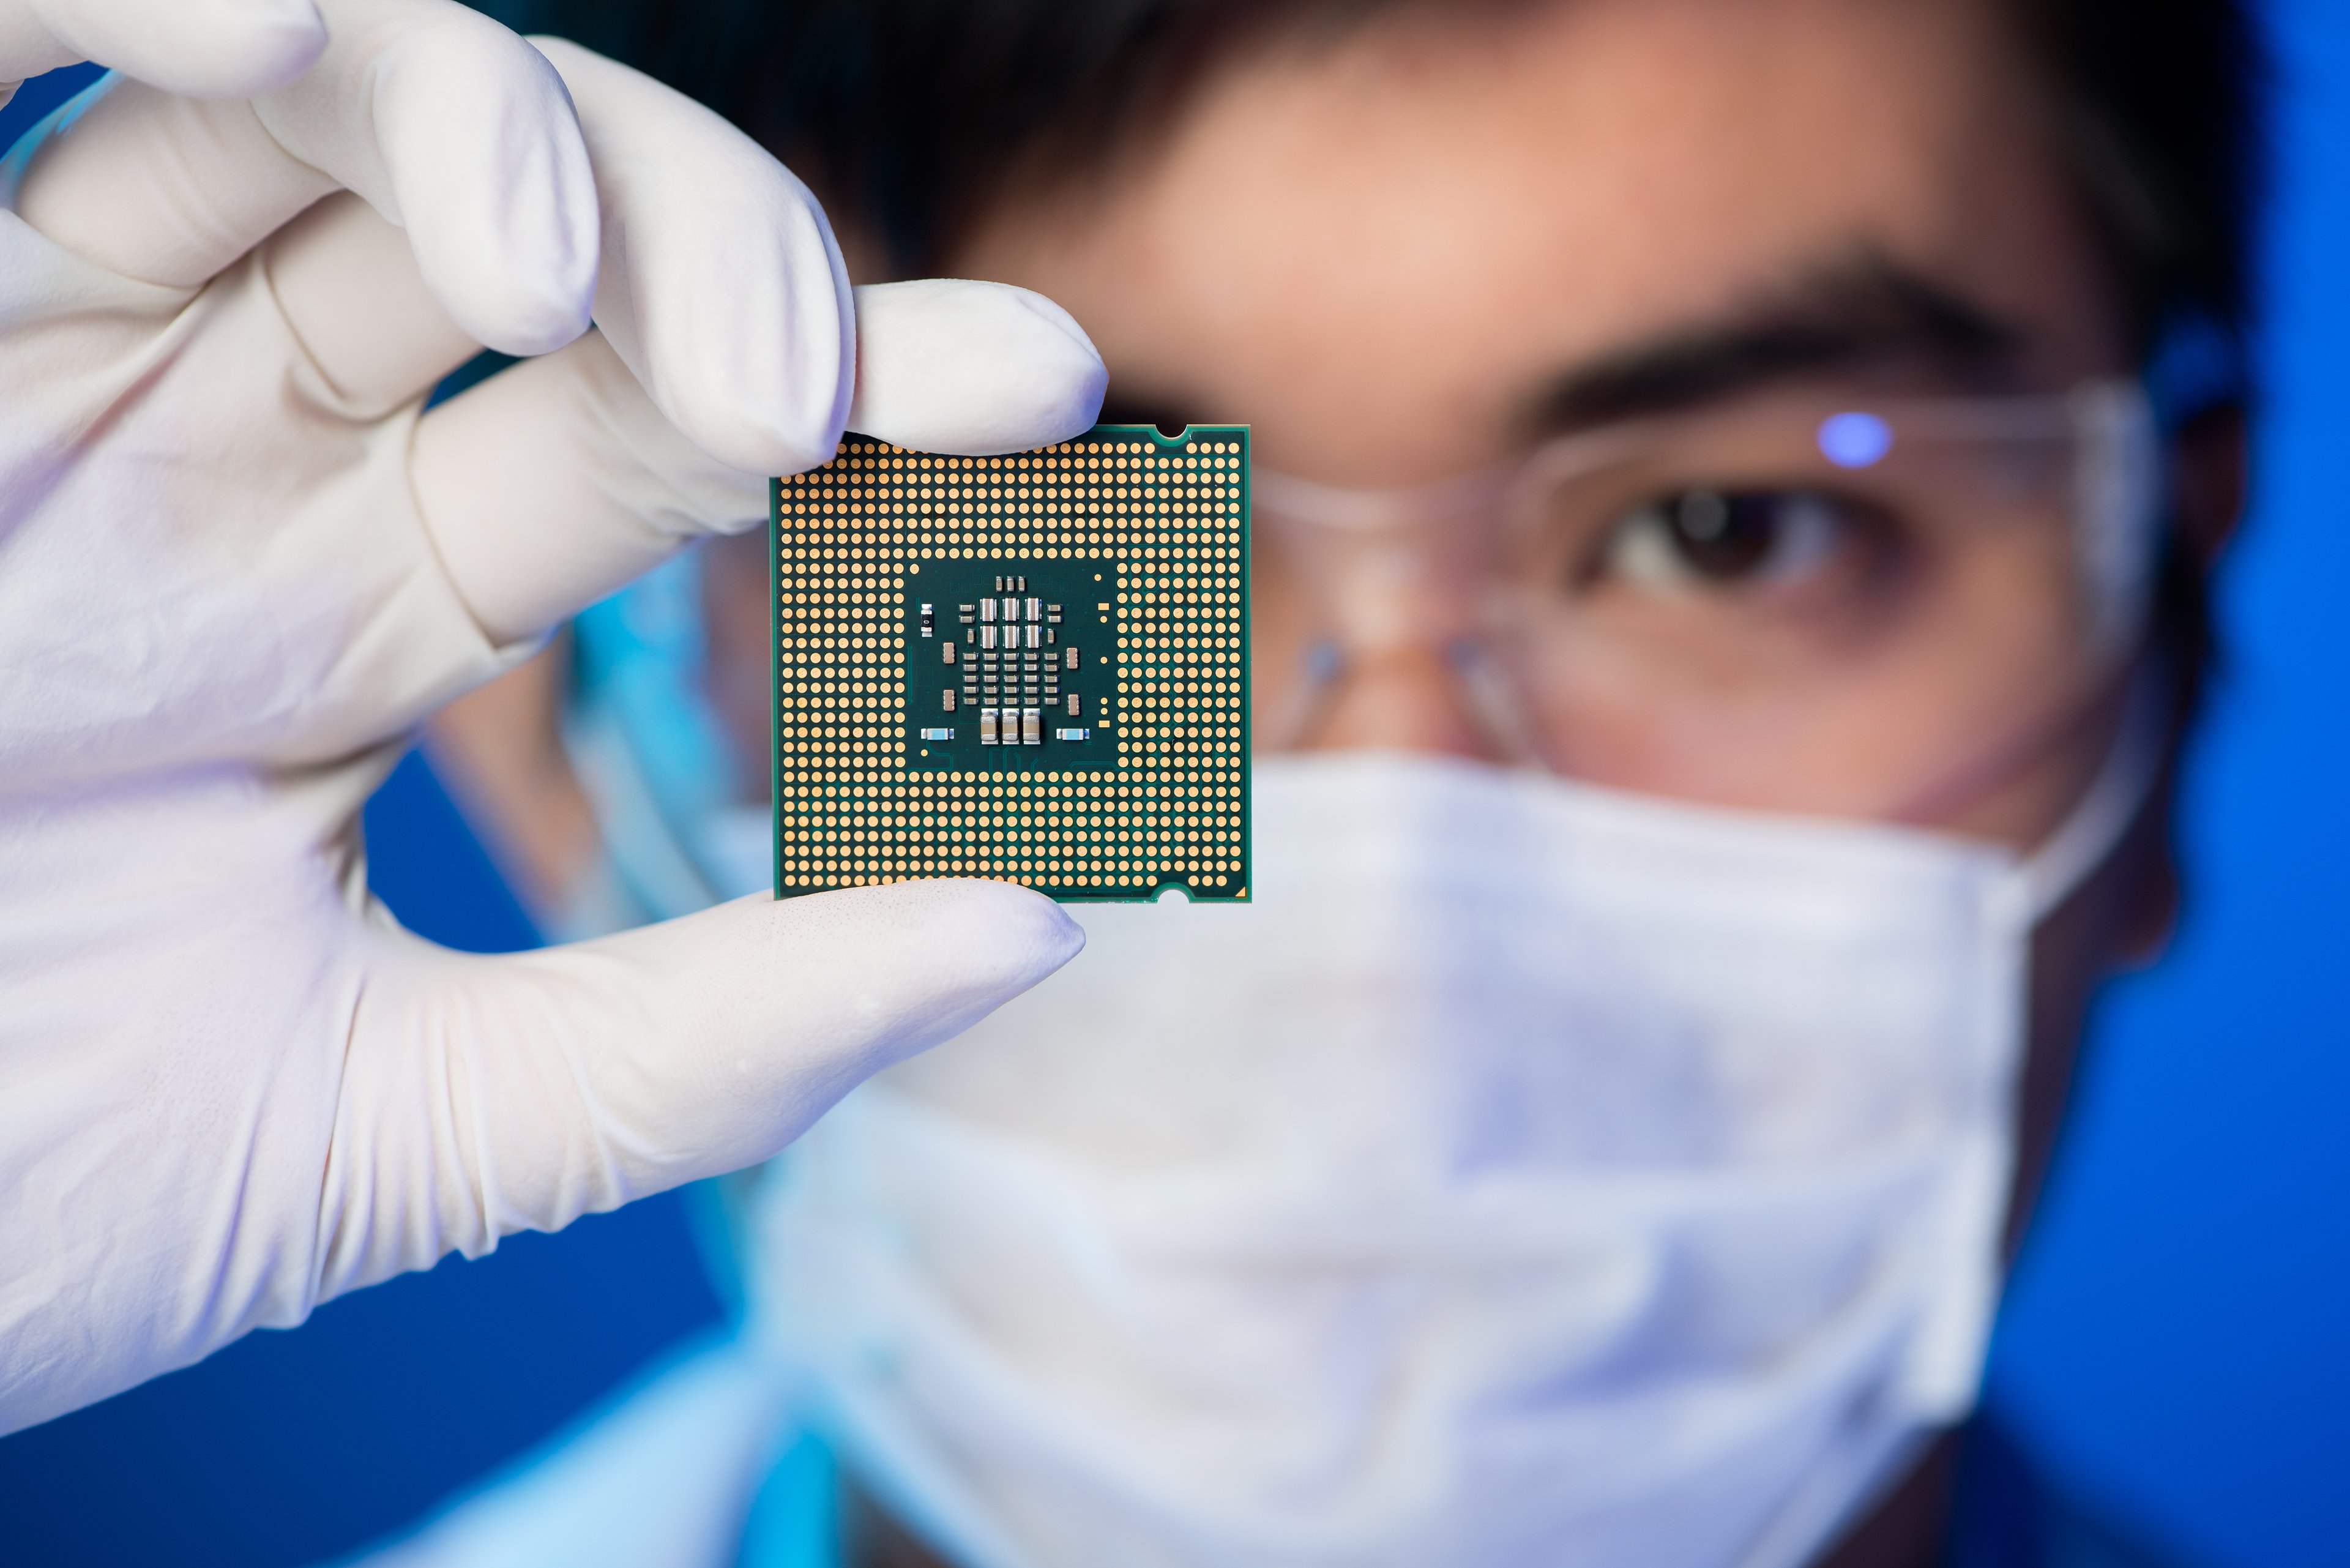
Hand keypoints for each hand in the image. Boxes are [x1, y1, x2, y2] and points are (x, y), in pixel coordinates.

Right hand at [0, 0, 1103, 1433]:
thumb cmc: (10, 1191)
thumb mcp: (399, 1129)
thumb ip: (708, 1032)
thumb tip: (1037, 927)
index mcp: (361, 613)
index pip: (661, 438)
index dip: (864, 390)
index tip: (1051, 394)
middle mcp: (232, 456)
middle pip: (540, 240)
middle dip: (716, 257)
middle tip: (812, 389)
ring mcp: (45, 367)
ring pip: (307, 105)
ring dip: (474, 119)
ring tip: (556, 276)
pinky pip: (10, 56)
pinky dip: (138, 5)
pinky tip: (262, 33)